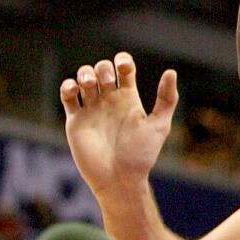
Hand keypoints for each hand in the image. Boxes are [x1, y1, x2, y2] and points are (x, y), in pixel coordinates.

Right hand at [60, 53, 176, 198]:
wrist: (118, 178)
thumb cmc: (141, 155)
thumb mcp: (159, 125)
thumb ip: (166, 99)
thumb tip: (171, 71)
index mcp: (129, 99)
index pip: (124, 70)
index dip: (122, 61)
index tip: (123, 67)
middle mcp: (110, 102)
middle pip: (101, 70)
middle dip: (102, 69)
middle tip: (106, 83)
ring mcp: (92, 110)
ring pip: (83, 79)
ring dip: (85, 74)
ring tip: (90, 85)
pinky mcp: (76, 120)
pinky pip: (67, 96)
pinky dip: (68, 86)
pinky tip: (75, 90)